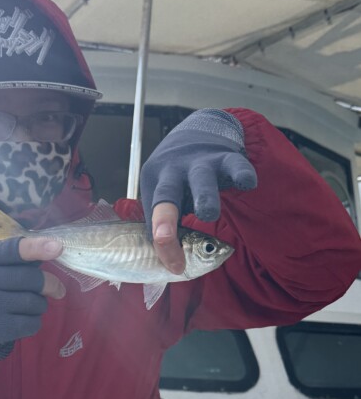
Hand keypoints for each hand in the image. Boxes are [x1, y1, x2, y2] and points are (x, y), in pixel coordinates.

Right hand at [0, 236, 64, 369]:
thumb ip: (19, 262)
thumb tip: (52, 251)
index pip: (9, 250)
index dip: (35, 248)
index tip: (58, 248)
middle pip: (26, 277)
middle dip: (49, 284)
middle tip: (59, 291)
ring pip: (30, 302)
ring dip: (41, 304)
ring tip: (34, 306)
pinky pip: (29, 323)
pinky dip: (35, 322)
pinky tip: (26, 320)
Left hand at [140, 110, 256, 272]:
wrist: (198, 131)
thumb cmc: (179, 174)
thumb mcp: (161, 192)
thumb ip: (163, 223)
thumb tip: (169, 265)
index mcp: (154, 181)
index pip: (152, 217)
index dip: (162, 245)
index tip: (174, 267)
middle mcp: (174, 170)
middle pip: (166, 194)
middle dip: (166, 219)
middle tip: (166, 240)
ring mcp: (200, 163)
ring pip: (202, 180)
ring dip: (205, 198)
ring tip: (209, 213)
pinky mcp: (228, 158)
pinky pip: (238, 166)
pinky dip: (243, 176)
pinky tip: (246, 185)